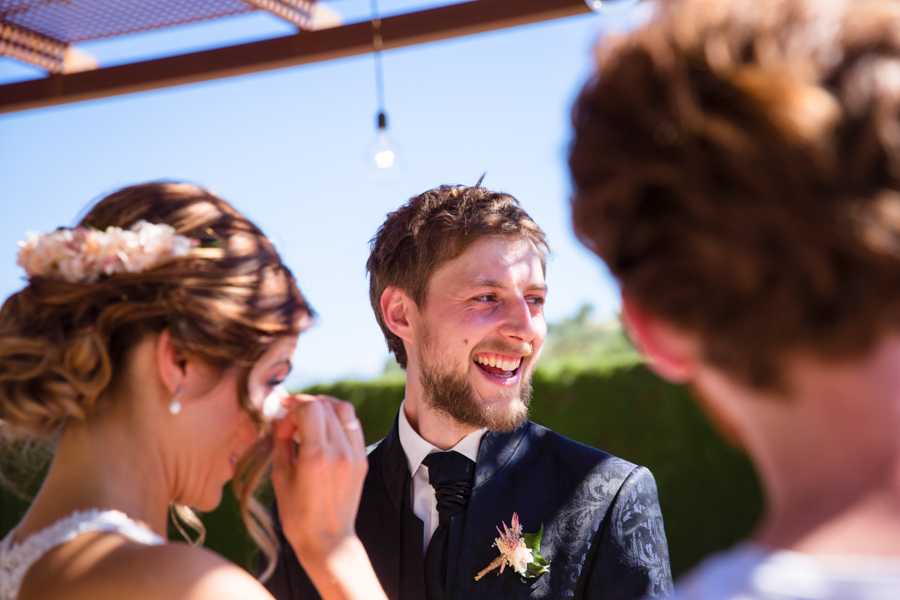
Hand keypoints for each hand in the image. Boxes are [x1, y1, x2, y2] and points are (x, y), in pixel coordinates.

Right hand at [270, 395, 367, 560]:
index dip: (292, 412)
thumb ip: (280, 442)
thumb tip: (278, 419)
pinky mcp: (363, 459)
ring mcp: (355, 454)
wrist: (328, 541)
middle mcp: (340, 452)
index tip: (284, 429)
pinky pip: (353, 425)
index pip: (311, 409)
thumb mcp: (280, 478)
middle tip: (291, 418)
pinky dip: (338, 419)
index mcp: (317, 457)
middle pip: (326, 405)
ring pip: (344, 410)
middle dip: (305, 406)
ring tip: (308, 416)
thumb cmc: (298, 515)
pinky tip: (324, 429)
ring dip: (324, 407)